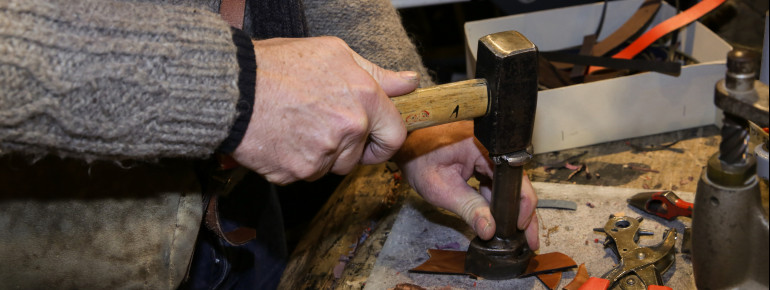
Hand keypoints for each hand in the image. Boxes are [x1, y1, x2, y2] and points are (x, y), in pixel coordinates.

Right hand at [232, 37, 418, 184]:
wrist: (231, 88)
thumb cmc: (278, 64)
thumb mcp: (334, 53)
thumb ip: (376, 74)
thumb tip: (409, 83)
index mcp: (363, 99)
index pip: (395, 136)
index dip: (384, 140)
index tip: (373, 139)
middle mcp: (348, 129)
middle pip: (359, 156)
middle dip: (346, 147)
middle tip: (320, 124)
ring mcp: (322, 154)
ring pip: (331, 167)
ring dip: (320, 155)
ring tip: (296, 126)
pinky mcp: (297, 172)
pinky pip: (304, 174)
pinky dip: (295, 162)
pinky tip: (282, 137)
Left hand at [394, 121, 538, 249]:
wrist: (403, 144)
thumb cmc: (417, 159)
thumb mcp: (441, 189)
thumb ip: (469, 209)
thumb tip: (490, 230)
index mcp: (486, 148)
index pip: (515, 181)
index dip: (522, 207)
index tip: (520, 230)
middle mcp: (492, 147)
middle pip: (515, 184)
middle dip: (521, 213)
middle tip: (527, 240)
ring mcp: (487, 152)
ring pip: (506, 185)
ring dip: (509, 209)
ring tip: (515, 235)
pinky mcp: (481, 158)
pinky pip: (494, 181)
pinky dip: (495, 200)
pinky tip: (497, 219)